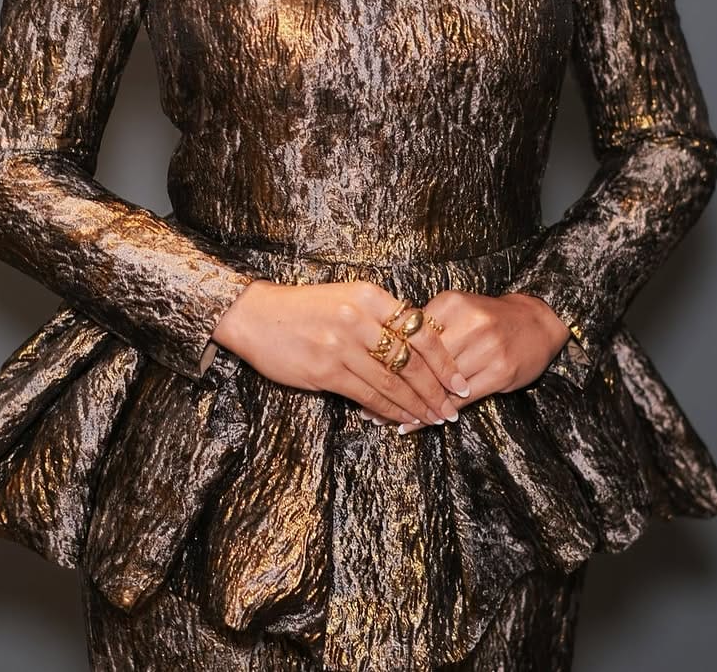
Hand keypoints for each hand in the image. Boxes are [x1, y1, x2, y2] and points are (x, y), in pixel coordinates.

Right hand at [211, 279, 469, 426]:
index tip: (460, 381)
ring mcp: (343, 344)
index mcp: (370, 296)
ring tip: (434, 419)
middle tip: (453, 408)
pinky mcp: (326, 369)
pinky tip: (402, 420)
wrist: (256, 315)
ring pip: (393, 382)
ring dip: (418, 405)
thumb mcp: (347, 299)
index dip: (445, 361)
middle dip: (437, 390)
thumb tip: (415, 352)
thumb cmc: (304, 309)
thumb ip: (379, 319)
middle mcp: (360, 317)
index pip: (421, 331)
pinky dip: (390, 411)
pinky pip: (368, 395)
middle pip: (412, 361)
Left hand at [363, 291, 570, 432]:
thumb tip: (383, 348)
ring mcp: (486, 348)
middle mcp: (469, 323)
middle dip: (391, 385)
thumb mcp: (457, 310)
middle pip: (421, 360)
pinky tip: (415, 424)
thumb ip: (426, 327)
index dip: (383, 358)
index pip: (409, 335)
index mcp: (451, 303)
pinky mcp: (499, 372)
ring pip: (438, 383)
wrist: (536, 322)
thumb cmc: (488, 318)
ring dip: (409, 405)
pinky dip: (434, 415)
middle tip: (364, 406)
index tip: (360, 375)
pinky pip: (459, 400)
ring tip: (382, 420)